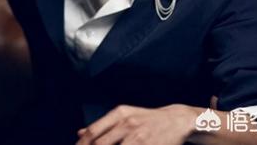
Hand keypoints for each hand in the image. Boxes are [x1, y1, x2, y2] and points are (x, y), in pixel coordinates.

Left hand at [76, 104, 194, 144]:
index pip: (94, 131)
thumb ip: (103, 124)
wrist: (176, 120)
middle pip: (101, 143)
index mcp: (119, 114)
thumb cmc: (147, 119)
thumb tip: (80, 133)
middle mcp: (128, 124)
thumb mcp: (124, 115)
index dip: (82, 144)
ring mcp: (139, 137)